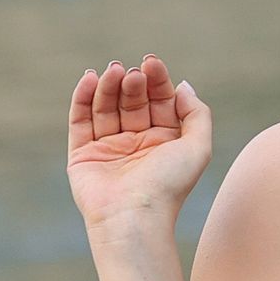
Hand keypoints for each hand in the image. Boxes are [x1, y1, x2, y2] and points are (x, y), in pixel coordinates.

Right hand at [67, 55, 211, 229]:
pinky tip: (89, 78)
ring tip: (113, 71)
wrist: (134, 218)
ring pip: (107, 107)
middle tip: (133, 72)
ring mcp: (109, 147)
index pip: (160, 100)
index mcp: (165, 139)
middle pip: (133, 101)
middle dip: (133, 83)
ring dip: (109, 86)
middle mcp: (137, 141)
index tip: (152, 62)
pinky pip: (81, 121)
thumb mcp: (199, 146)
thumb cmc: (170, 185)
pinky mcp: (83, 154)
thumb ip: (196, 113)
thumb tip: (183, 85)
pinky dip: (83, 98)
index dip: (157, 79)